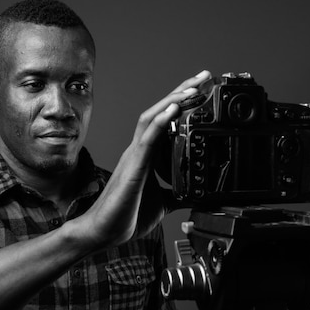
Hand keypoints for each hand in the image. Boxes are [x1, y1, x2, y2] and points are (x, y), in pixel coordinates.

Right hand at [77, 70, 212, 247]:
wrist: (105, 232)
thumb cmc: (127, 216)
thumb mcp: (164, 204)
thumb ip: (177, 194)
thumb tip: (196, 196)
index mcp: (146, 156)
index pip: (165, 120)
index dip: (182, 102)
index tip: (203, 90)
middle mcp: (139, 149)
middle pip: (160, 110)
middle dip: (182, 91)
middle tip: (205, 77)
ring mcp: (134, 155)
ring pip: (153, 117)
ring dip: (174, 99)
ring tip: (193, 87)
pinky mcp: (133, 167)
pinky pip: (148, 138)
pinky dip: (162, 121)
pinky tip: (175, 108)